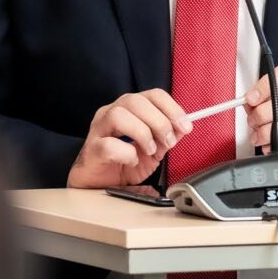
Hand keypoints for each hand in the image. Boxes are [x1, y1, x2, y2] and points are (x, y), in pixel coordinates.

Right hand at [67, 91, 190, 189]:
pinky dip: (126, 153)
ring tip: (149, 150)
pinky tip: (131, 161)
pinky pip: (108, 145)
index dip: (172, 108)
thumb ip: (167, 137)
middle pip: (135, 101)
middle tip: (168, 142)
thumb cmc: (123, 162)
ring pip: (118, 115)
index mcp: (128, 108)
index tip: (186, 126)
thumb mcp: (153, 149)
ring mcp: (98, 129)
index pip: (152, 95)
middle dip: (159, 121)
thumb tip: (183, 127)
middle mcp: (111, 113)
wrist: (100, 184)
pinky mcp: (91, 149)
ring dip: (142, 133)